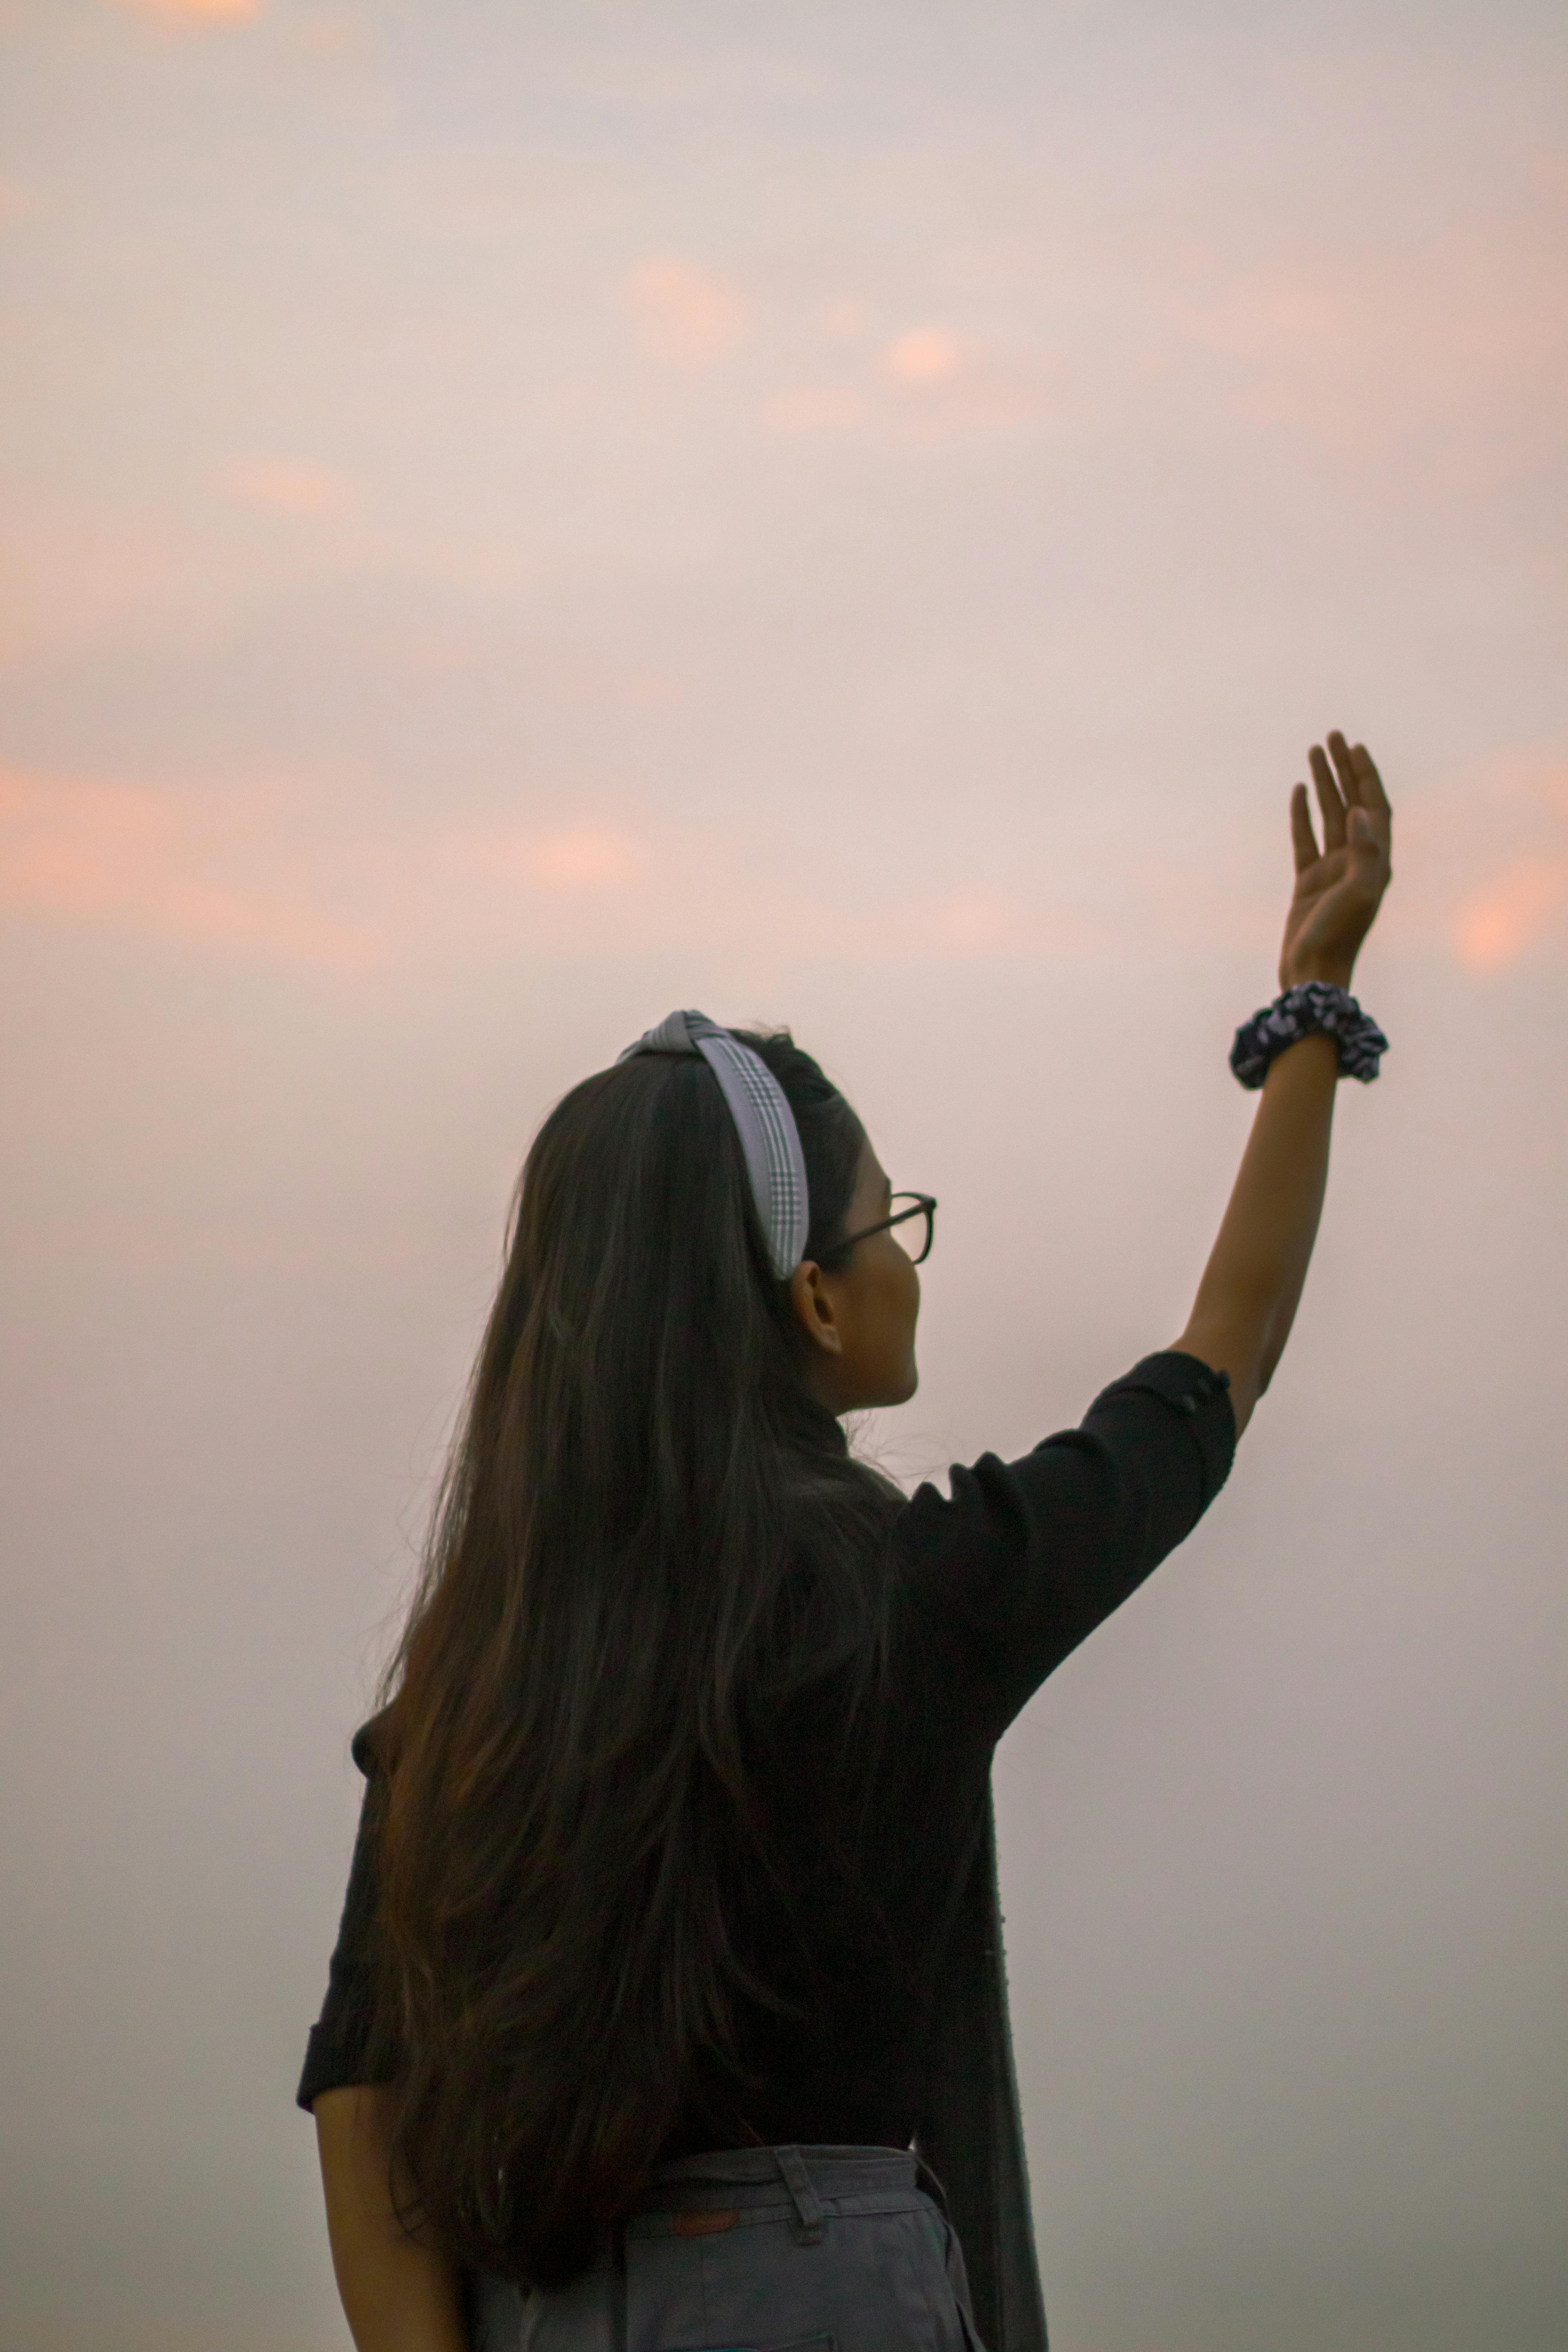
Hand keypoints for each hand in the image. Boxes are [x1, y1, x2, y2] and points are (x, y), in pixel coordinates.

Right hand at [1278, 730, 1392, 991]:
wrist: (1313, 973)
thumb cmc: (1338, 937)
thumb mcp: (1358, 893)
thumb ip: (1364, 852)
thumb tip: (1360, 812)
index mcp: (1375, 861)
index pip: (1375, 807)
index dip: (1367, 776)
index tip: (1355, 747)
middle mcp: (1357, 860)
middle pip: (1352, 803)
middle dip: (1344, 770)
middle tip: (1333, 736)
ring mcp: (1332, 870)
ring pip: (1328, 816)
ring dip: (1324, 784)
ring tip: (1314, 752)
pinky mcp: (1308, 882)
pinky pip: (1305, 839)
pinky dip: (1302, 814)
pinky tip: (1299, 791)